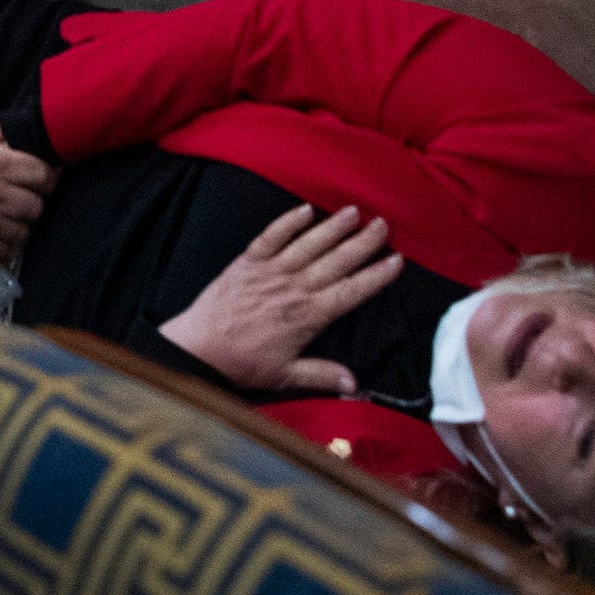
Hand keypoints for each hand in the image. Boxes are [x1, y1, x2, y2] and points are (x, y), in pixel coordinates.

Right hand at [0, 118, 53, 261]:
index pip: (44, 176)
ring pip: (24, 231)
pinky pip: (5, 250)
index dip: (45, 177)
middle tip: (19, 197)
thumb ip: (7, 128)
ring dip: (17, 224)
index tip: (38, 179)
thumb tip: (42, 133)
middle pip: (37, 206)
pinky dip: (3, 242)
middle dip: (31, 201)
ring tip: (6, 213)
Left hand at [157, 203, 406, 393]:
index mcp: (308, 316)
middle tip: (383, 225)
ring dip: (332, 227)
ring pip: (308, 245)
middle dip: (362, 243)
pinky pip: (270, 237)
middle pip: (335, 262)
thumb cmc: (240, 363)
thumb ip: (321, 375)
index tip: (396, 261)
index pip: (351, 291)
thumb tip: (355, 385)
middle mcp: (293, 289)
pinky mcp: (246, 262)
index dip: (376, 276)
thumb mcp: (284, 375)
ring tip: (353, 212)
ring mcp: (269, 272)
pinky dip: (287, 222)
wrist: (198, 348)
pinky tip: (305, 209)